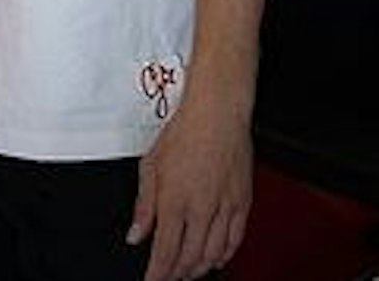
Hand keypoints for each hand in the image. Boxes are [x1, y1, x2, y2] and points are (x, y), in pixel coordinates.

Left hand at [127, 101, 252, 280]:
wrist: (217, 114)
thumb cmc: (183, 133)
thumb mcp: (150, 166)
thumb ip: (143, 206)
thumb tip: (136, 234)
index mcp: (174, 200)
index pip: (165, 251)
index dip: (158, 273)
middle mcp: (201, 209)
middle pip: (189, 258)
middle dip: (177, 273)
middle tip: (168, 276)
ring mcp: (224, 207)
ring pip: (213, 253)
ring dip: (199, 268)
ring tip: (188, 271)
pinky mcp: (242, 203)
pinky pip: (235, 239)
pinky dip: (224, 255)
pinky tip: (216, 259)